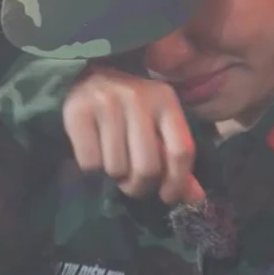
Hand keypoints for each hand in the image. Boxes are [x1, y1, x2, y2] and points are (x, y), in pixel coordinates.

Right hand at [62, 66, 205, 202]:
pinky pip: (90, 163)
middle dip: (139, 186)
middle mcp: (137, 98)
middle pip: (147, 167)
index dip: (177, 182)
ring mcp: (106, 103)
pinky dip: (92, 169)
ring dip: (114, 177)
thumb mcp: (157, 124)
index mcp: (165, 99)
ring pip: (116, 169)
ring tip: (112, 163)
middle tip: (132, 185)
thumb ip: (175, 158)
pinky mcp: (78, 112)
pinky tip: (94, 154)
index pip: (181, 151)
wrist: (86, 77)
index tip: (166, 196)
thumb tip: (195, 197)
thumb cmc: (128, 108)